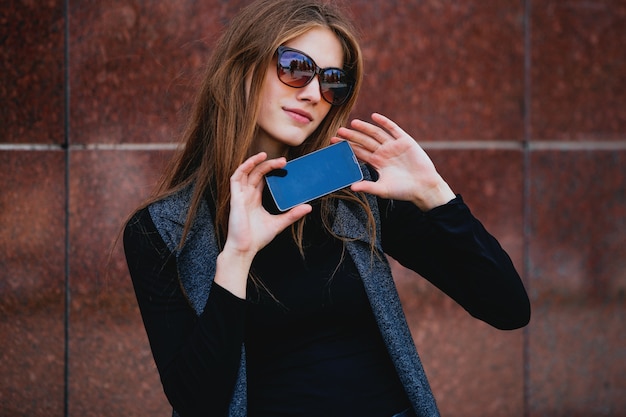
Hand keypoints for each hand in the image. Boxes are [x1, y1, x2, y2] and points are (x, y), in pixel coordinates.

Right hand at [215, 152, 310, 297]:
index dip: (271, 170)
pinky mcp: (235, 198)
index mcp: (255, 200)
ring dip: (254, 162)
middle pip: (257, 173)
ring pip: (246, 172)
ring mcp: (240, 196)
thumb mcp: (278, 223)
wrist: (244, 249)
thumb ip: (292, 215)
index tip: (285, 166)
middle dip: (269, 165)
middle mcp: (247, 195)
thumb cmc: (257, 238)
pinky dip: (244, 168)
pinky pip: (236, 178)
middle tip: (284, 161)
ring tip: (266, 155)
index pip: (262, 179)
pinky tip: (253, 162)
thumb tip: (308, 207)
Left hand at [332, 113, 454, 210]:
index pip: (359, 152)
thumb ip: (368, 187)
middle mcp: (384, 152)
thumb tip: (351, 187)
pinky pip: (393, 129)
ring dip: (365, 128)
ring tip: (353, 123)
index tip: (334, 142)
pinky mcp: (405, 141)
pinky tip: (374, 117)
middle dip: (352, 136)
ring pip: (376, 134)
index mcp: (377, 162)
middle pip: (364, 141)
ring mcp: (394, 146)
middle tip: (339, 131)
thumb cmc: (404, 190)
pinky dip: (384, 122)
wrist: (424, 187)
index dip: (347, 147)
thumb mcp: (383, 189)